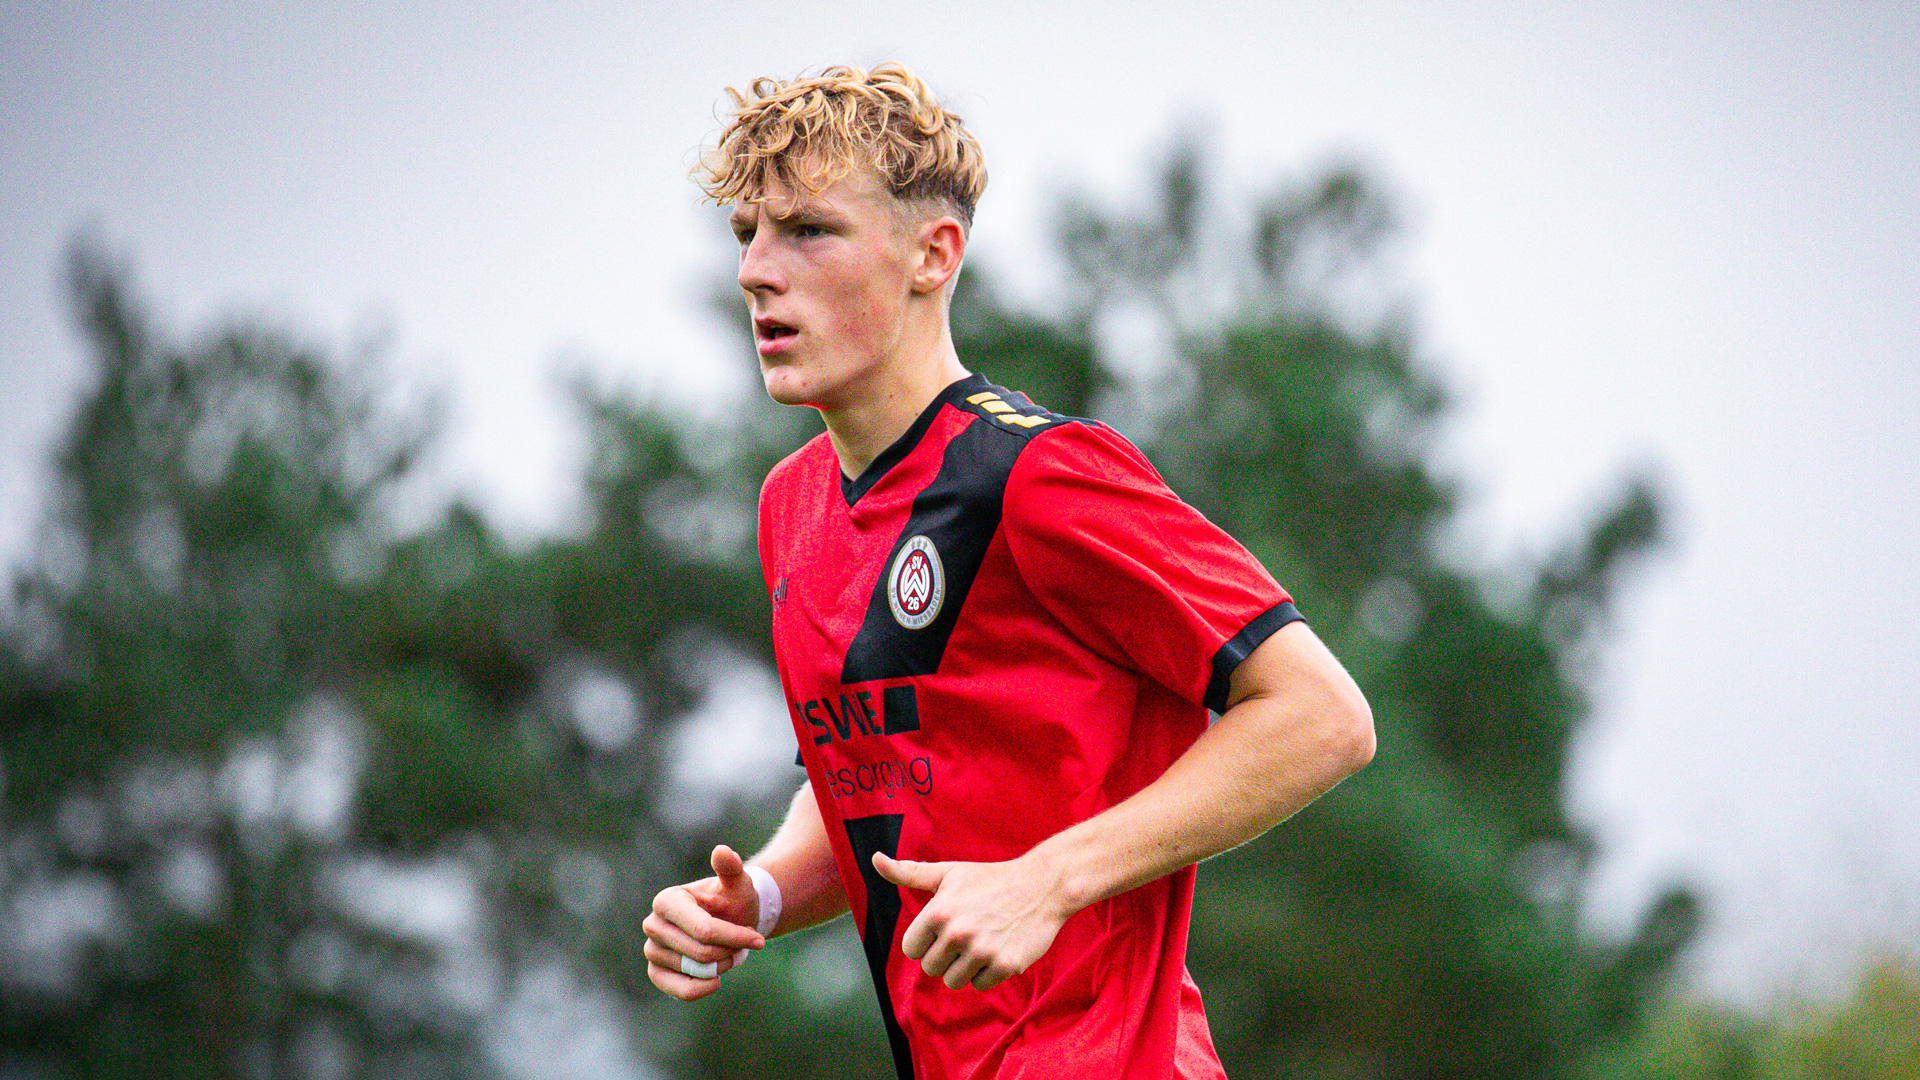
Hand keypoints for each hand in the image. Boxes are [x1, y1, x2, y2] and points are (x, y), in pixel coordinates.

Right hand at [644, 844, 764, 1000]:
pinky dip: (702, 988)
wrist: (730, 920)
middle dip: (729, 951)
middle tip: (740, 944)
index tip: (758, 940)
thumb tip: (722, 852)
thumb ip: (731, 868)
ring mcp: (652, 950)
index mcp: (667, 900)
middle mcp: (653, 924)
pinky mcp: (656, 972)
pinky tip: (716, 979)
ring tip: (728, 953)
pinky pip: (679, 990)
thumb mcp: (738, 883)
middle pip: (701, 952)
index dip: (735, 938)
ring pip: (695, 972)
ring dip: (721, 966)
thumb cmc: (733, 900)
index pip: (704, 930)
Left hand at [873, 850, 1071, 991]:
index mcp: (938, 912)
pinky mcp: (1005, 966)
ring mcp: (982, 952)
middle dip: (944, 955)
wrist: (1042, 886)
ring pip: (954, 981)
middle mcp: (957, 933)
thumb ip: (909, 873)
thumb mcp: (948, 873)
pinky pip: (980, 985)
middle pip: (931, 968)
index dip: (925, 940)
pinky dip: (987, 972)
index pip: (911, 949)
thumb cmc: (990, 879)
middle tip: (965, 934)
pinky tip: (997, 949)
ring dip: (964, 967)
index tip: (942, 929)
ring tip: (980, 942)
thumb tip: (875, 859)